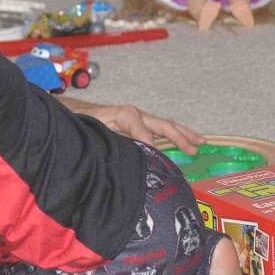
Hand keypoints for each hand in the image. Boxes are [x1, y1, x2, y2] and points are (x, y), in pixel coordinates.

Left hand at [65, 100, 200, 154]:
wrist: (74, 114)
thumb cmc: (83, 123)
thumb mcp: (96, 132)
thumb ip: (112, 142)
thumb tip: (133, 153)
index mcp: (126, 114)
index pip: (143, 130)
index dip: (150, 144)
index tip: (158, 160)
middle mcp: (135, 115)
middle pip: (163, 124)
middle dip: (180, 137)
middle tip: (195, 149)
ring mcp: (138, 119)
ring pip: (165, 126)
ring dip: (184, 134)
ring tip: (201, 142)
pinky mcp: (138, 126)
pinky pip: (159, 131)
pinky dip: (175, 136)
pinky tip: (185, 144)